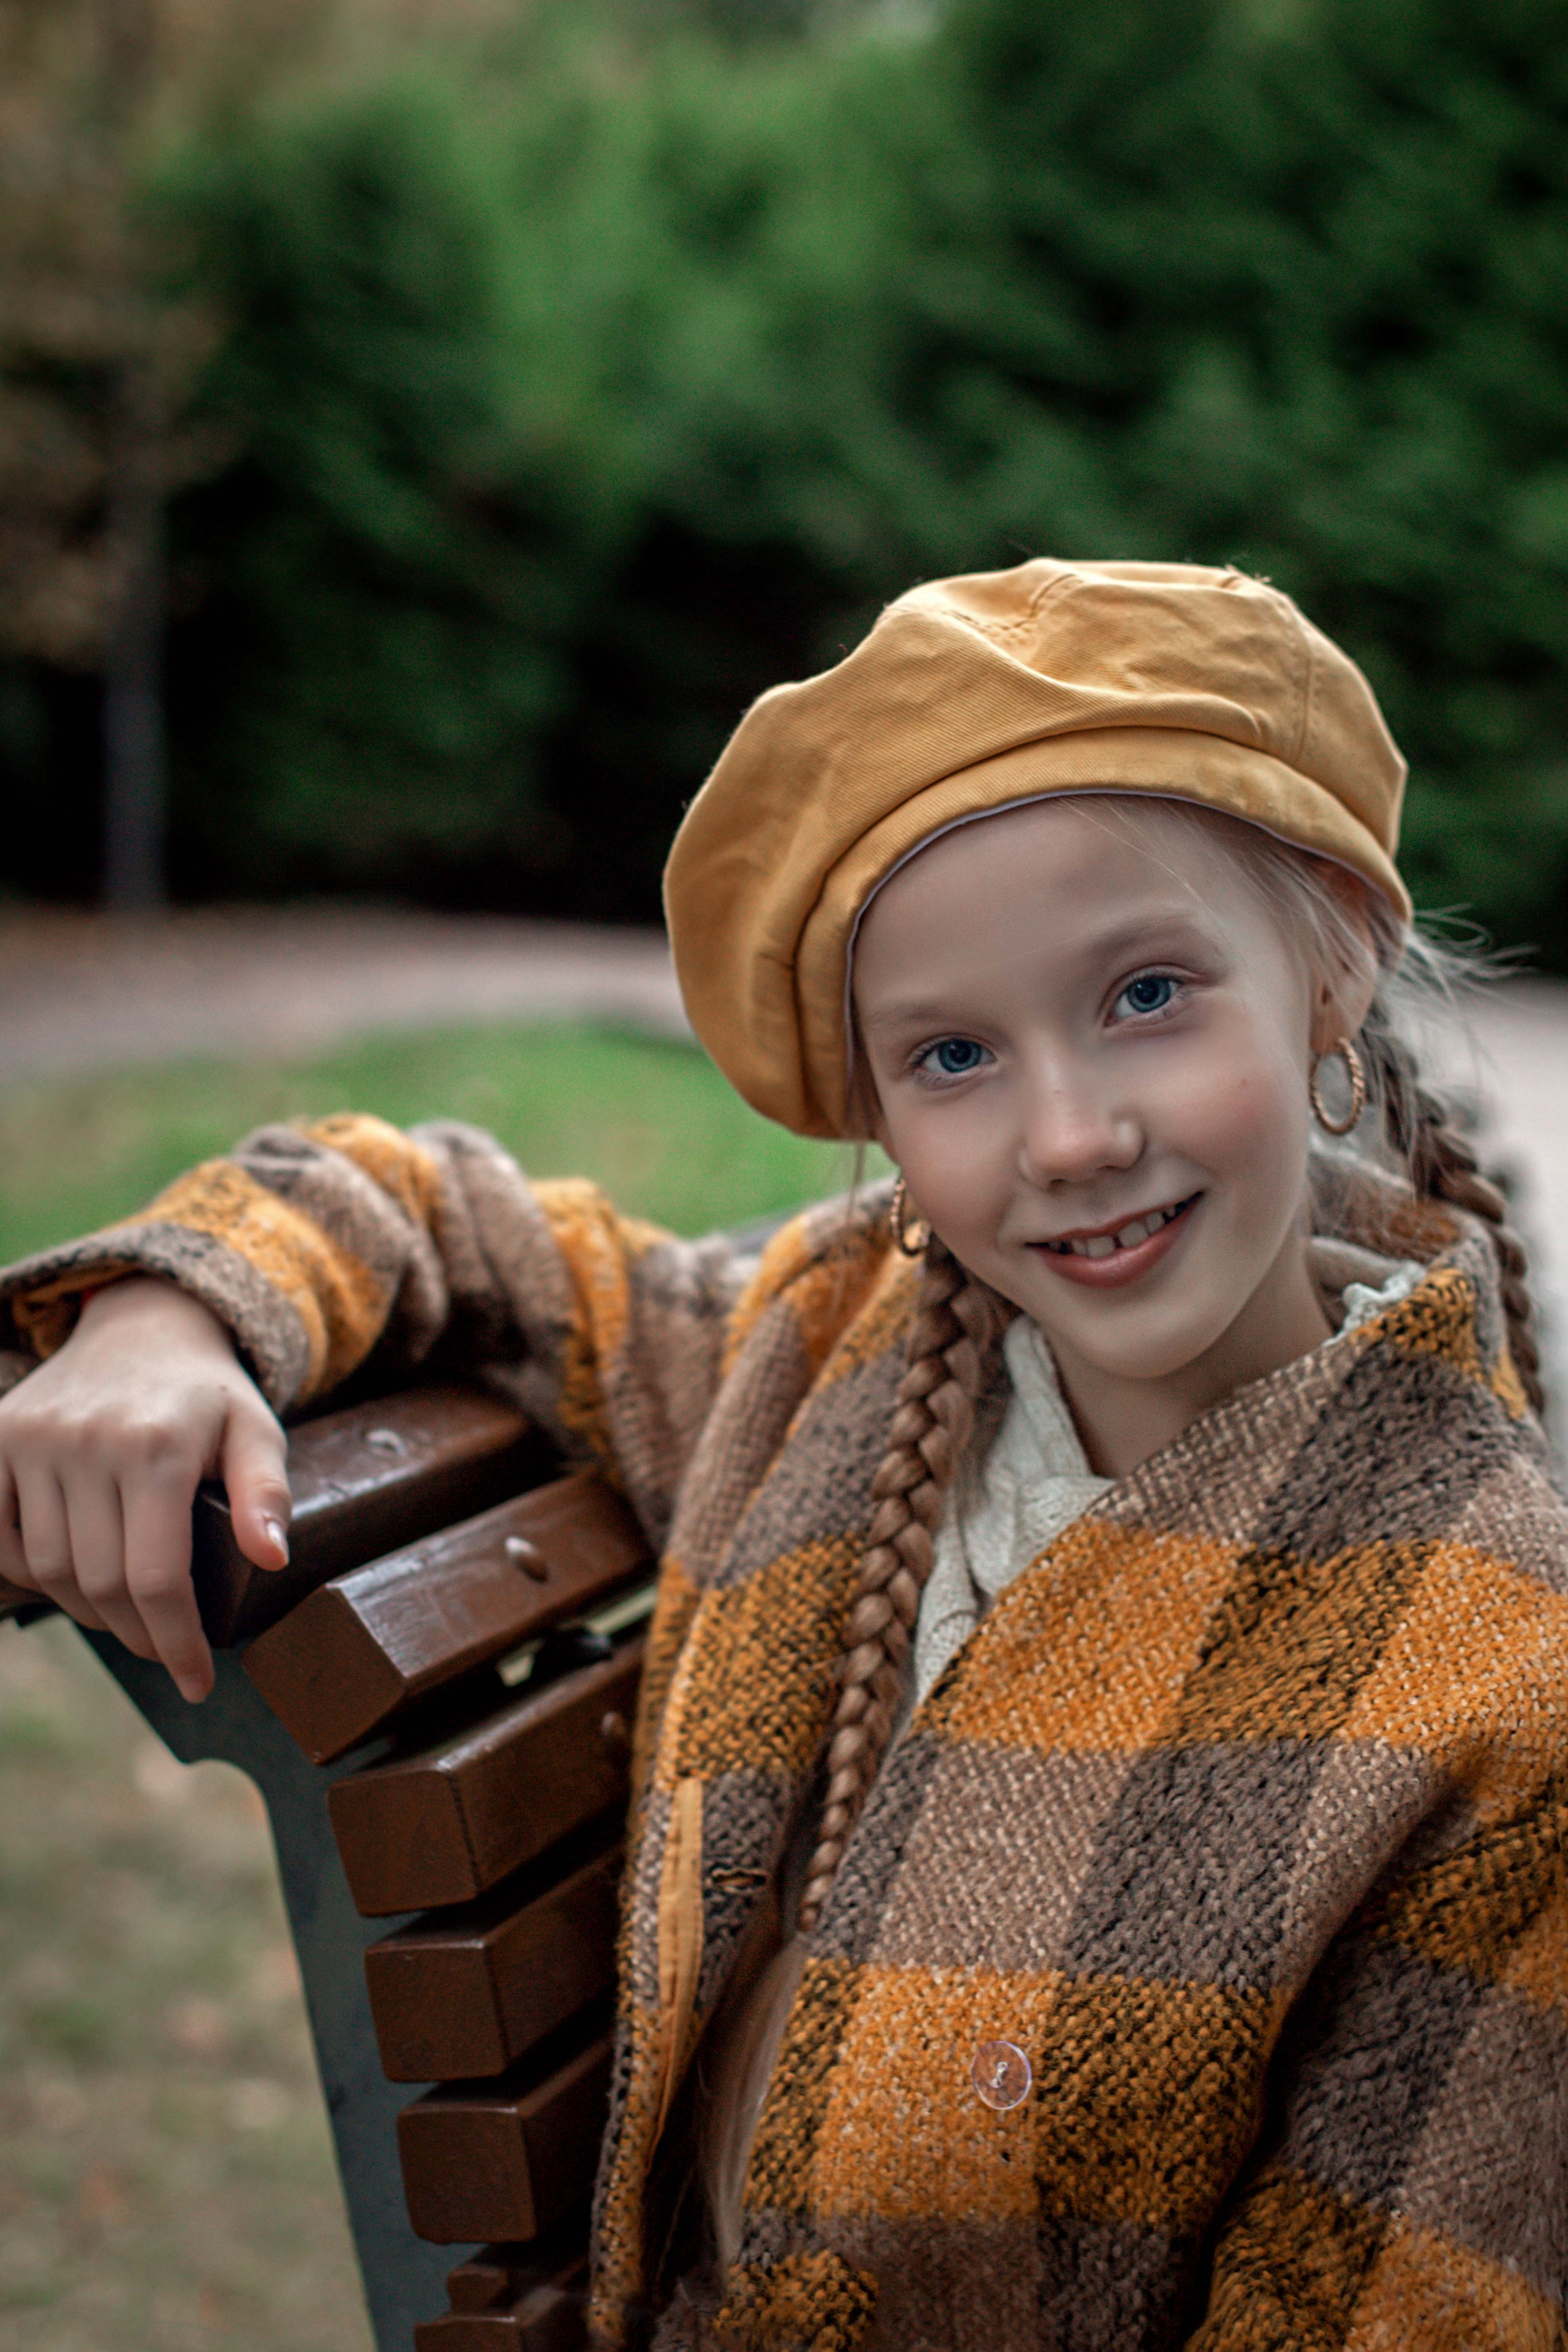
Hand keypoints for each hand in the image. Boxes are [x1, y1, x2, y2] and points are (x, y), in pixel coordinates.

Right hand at [0, 1278, 289, 1700]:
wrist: (142, 1327)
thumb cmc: (207, 1395)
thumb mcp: (256, 1431)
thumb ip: (267, 1494)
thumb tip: (272, 1559)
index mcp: (156, 1444)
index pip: (157, 1577)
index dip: (176, 1642)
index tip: (197, 1682)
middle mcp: (86, 1440)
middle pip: (101, 1584)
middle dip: (140, 1634)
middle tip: (167, 1648)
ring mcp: (33, 1438)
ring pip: (51, 1570)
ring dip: (90, 1609)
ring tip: (129, 1613)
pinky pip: (2, 1538)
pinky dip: (33, 1570)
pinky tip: (74, 1575)